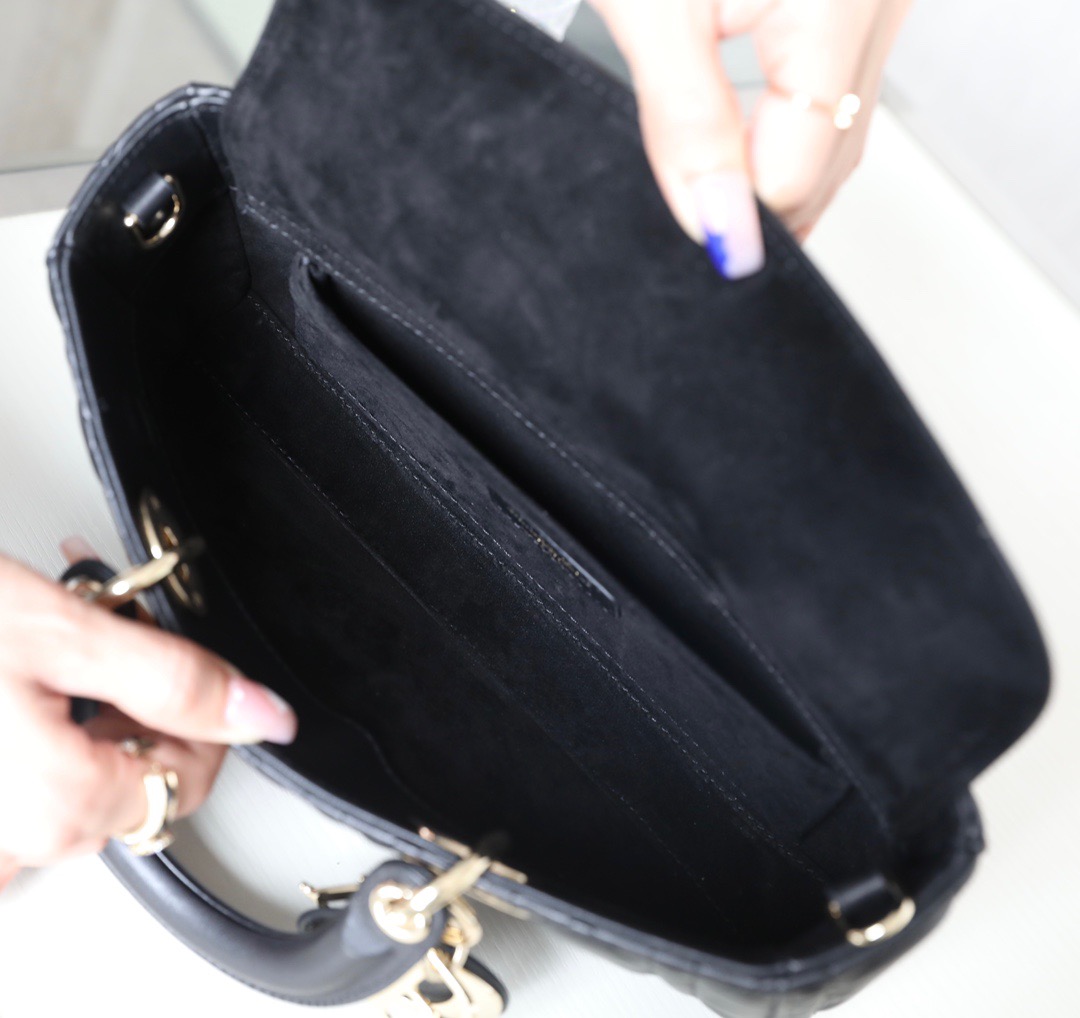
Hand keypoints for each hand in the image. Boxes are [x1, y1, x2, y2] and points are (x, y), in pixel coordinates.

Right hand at [0, 545, 296, 891]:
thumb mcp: (65, 633)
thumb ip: (177, 681)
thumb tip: (266, 717)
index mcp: (63, 805)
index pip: (193, 778)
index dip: (207, 713)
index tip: (188, 661)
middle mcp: (16, 844)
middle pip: (133, 773)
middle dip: (136, 695)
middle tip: (109, 624)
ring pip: (79, 773)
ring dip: (84, 700)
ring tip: (49, 634)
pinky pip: (26, 782)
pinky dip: (38, 721)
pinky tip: (17, 673)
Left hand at [588, 0, 911, 275]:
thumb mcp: (648, 10)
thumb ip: (686, 122)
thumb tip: (720, 226)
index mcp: (839, 0)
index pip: (796, 171)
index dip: (736, 215)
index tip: (688, 237)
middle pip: (830, 159)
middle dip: (761, 206)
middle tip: (698, 230)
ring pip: (843, 130)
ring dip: (780, 174)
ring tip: (716, 197)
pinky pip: (841, 89)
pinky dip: (793, 129)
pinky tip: (746, 149)